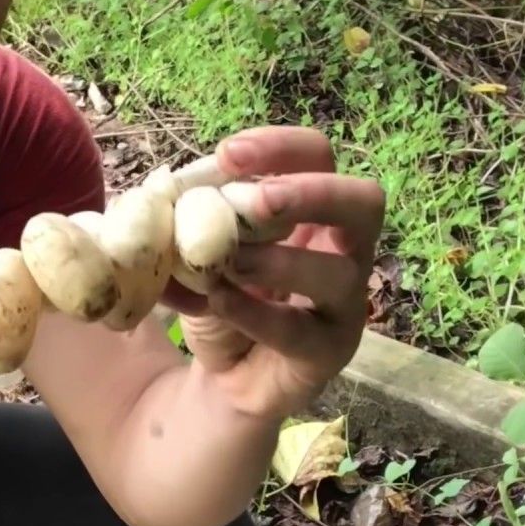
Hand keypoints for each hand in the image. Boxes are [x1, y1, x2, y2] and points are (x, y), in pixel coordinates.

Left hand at [158, 126, 386, 419]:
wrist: (220, 378)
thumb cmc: (220, 297)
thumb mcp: (194, 249)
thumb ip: (185, 220)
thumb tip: (159, 194)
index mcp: (315, 209)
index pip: (319, 156)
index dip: (281, 146)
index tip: (227, 154)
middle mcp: (344, 249)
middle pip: (365, 201)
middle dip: (313, 192)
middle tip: (259, 199)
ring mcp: (345, 304)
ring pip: (340, 272)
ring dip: (278, 261)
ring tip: (227, 263)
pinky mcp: (329, 352)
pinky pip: (300, 329)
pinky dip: (254, 311)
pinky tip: (218, 301)